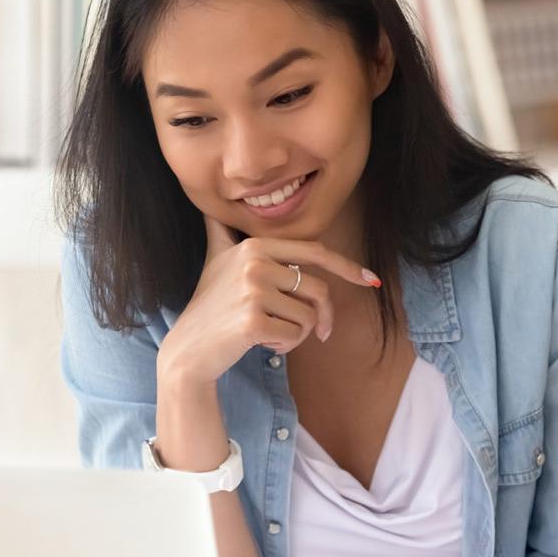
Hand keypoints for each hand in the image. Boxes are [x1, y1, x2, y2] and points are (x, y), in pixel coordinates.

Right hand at [157, 214, 378, 386]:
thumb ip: (221, 232)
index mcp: (255, 247)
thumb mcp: (215, 261)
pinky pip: (296, 335)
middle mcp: (254, 263)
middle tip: (319, 333)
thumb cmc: (209, 307)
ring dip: (298, 334)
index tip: (370, 280)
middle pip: (318, 289)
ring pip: (309, 316)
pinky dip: (286, 345)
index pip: (315, 252)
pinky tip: (262, 343)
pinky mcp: (253, 320)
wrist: (188, 350)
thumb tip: (209, 206)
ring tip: (271, 333)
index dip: (347, 266)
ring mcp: (252, 291)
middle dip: (323, 316)